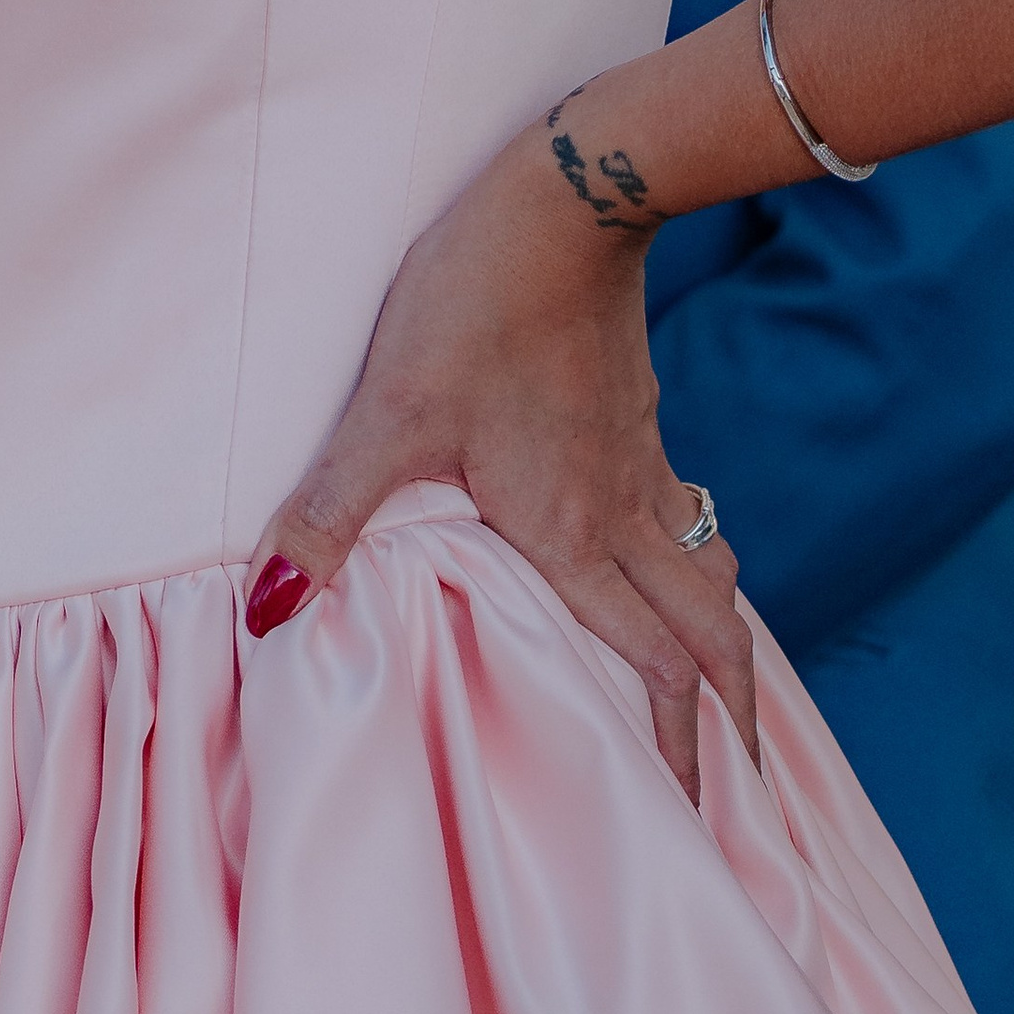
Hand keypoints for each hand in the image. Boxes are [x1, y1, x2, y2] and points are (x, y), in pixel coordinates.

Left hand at [243, 126, 753, 800]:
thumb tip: (269, 611)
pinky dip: (701, 566)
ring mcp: (643, 460)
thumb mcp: (390, 410)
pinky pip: (690, 518)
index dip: (675, 749)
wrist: (573, 193)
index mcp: (574, 535)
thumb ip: (331, 513)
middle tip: (744, 792)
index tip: (697, 819)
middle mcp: (625, 512)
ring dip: (724, 644)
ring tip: (726, 694)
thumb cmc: (479, 299)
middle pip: (709, 637)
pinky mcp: (640, 415)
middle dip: (729, 720)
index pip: (647, 668)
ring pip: (711, 575)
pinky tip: (676, 555)